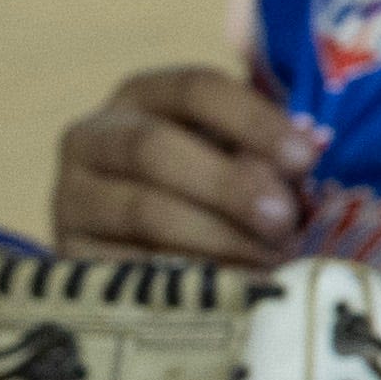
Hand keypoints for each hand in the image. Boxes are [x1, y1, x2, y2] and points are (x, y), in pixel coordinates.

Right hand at [53, 67, 314, 264]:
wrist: (129, 256)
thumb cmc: (205, 193)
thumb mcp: (232, 155)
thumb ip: (265, 144)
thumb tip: (312, 141)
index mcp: (142, 96)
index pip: (195, 88)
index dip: (253, 121)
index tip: (306, 159)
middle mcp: (92, 138)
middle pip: (154, 147)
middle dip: (228, 185)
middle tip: (284, 220)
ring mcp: (71, 199)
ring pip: (142, 210)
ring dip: (215, 237)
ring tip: (267, 261)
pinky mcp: (68, 258)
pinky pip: (129, 267)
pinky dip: (187, 279)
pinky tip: (231, 291)